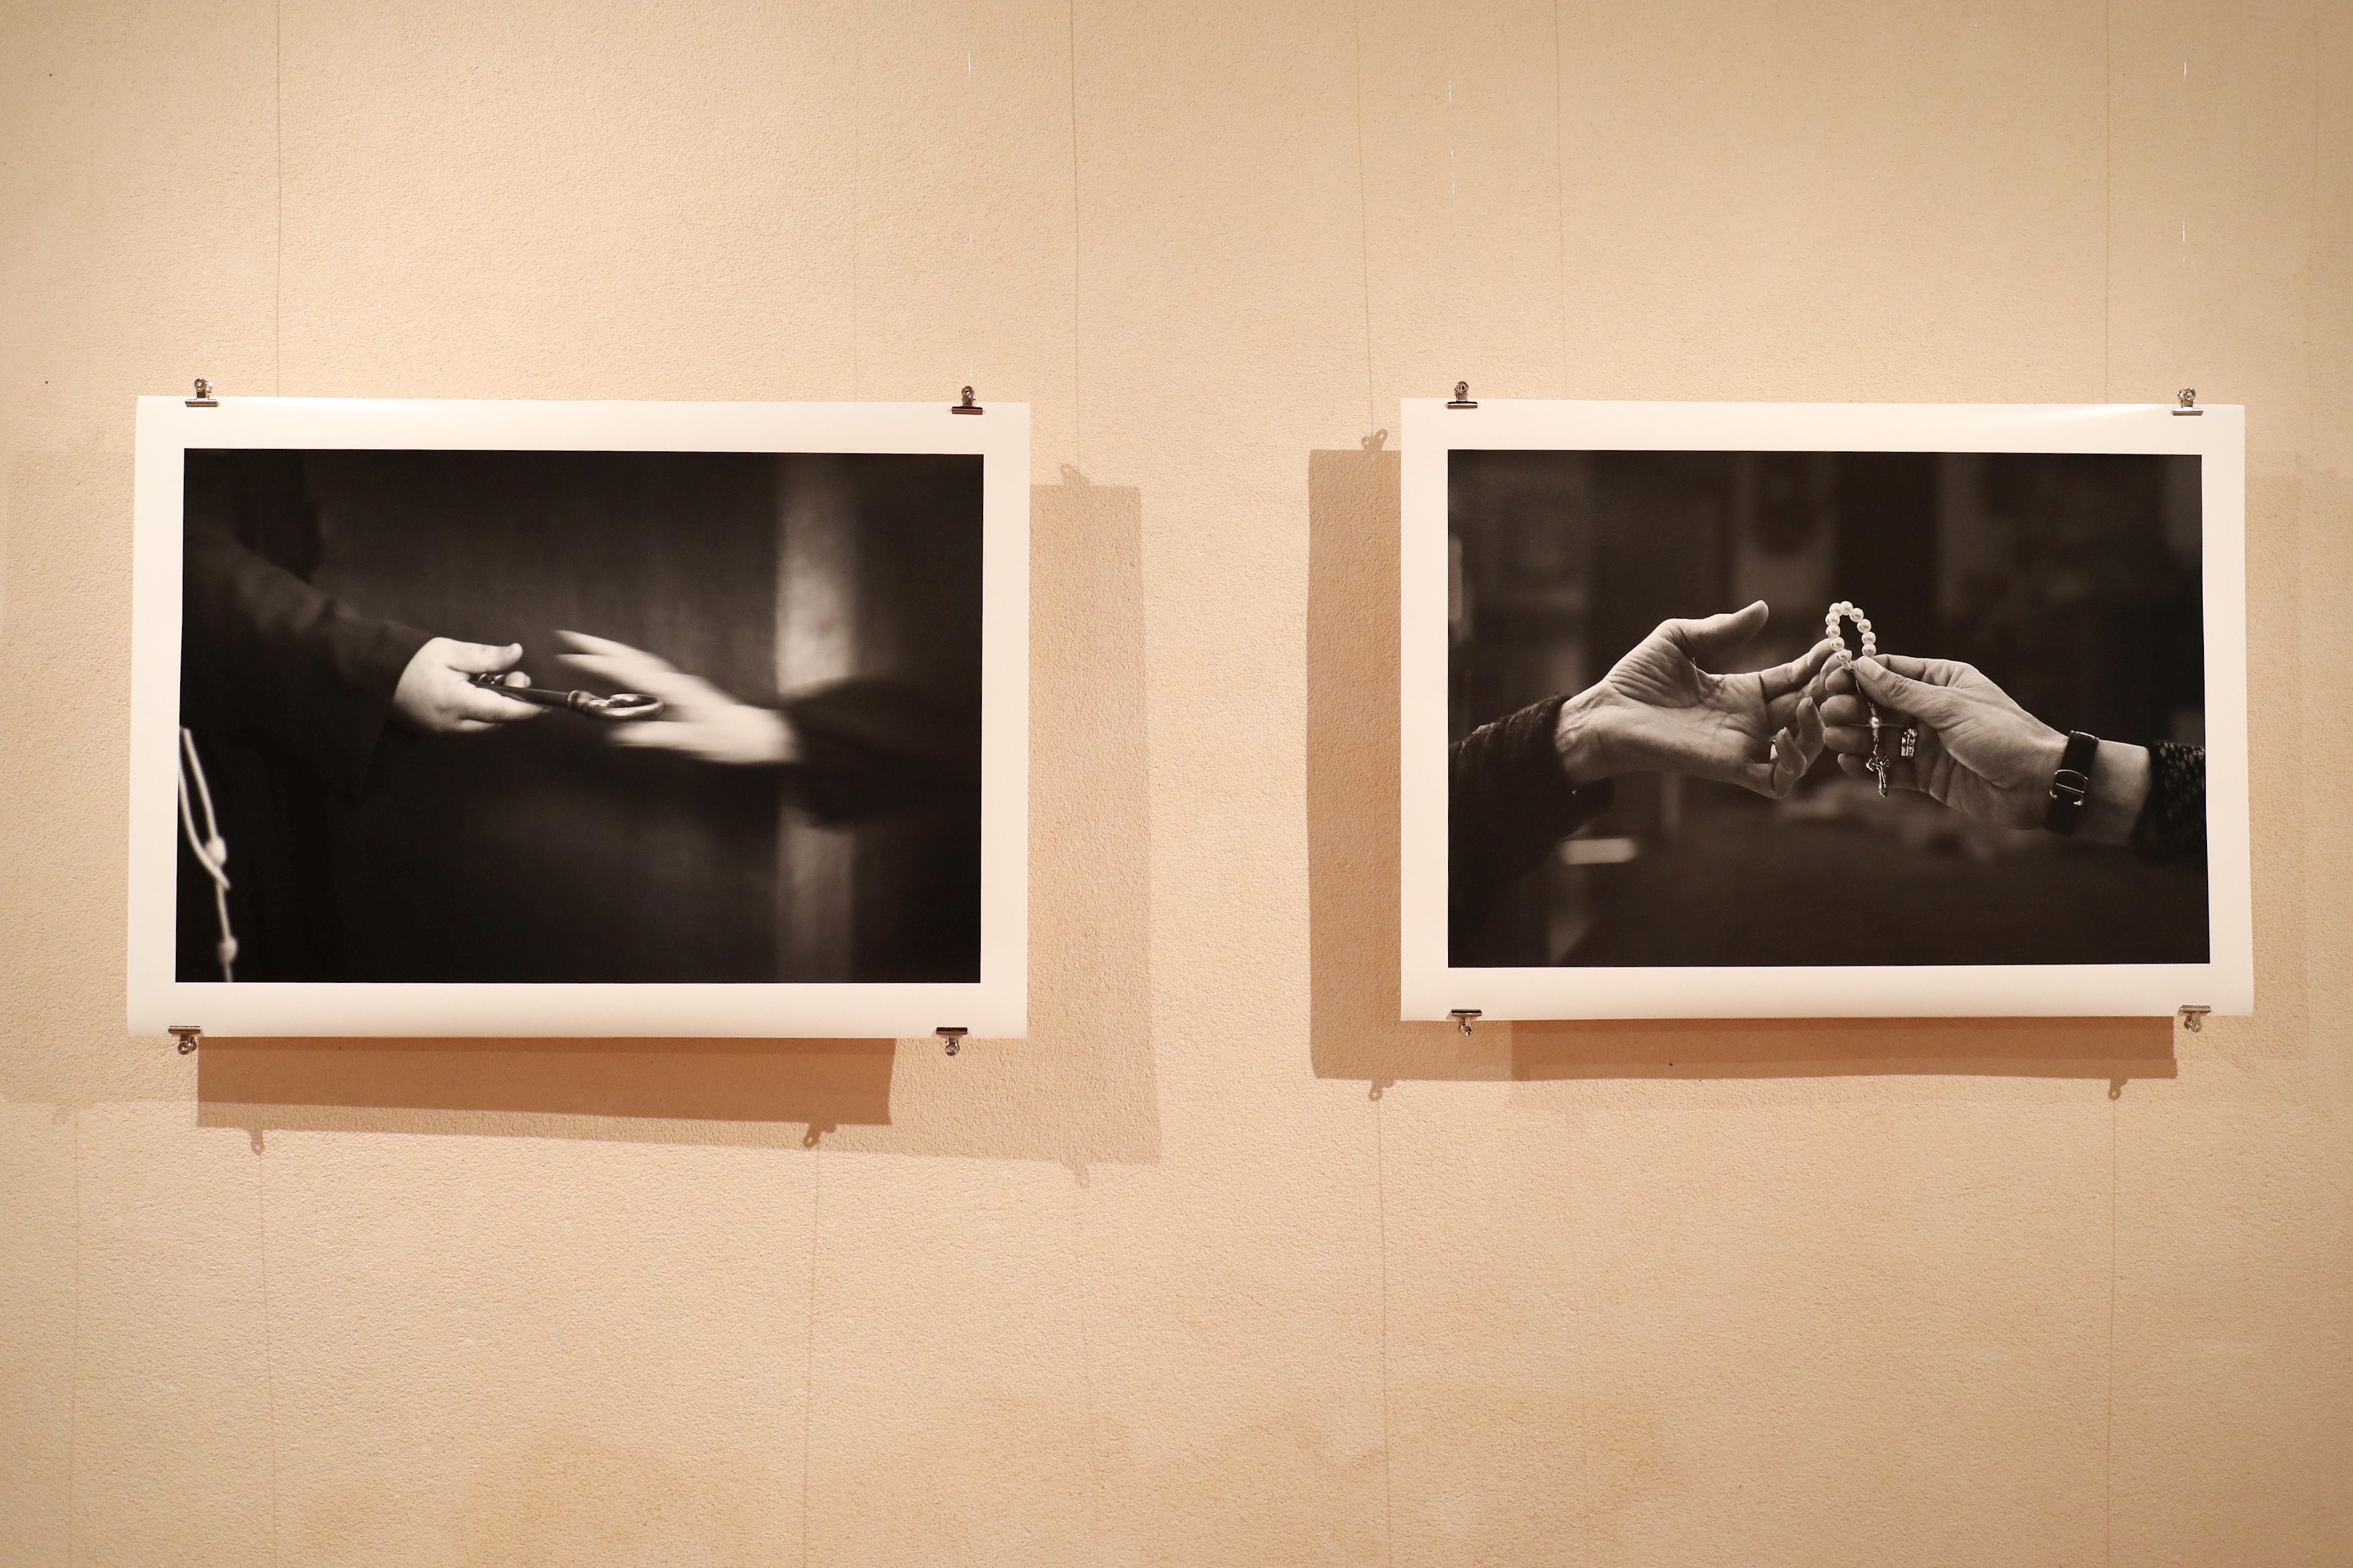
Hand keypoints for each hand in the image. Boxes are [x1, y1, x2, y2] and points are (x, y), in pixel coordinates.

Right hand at [391, 639, 542, 733]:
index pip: (501, 711)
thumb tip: (517, 654)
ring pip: (483, 725)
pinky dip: (481, 710)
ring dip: (498, 707)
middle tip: (517, 678)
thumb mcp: (449, 650)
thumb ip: (486, 656)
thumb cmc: (409, 658)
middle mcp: (449, 723)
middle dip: (513, 703)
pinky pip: (468, 724)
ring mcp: (441, 730)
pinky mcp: (435, 729)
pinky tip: (478, 690)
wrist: (371, 671)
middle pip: (495, 721)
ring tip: (497, 680)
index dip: (528, 709)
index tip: (547, 704)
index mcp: (454, 702)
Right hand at [556, 631, 795, 764]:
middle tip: (569, 635)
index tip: (573, 657)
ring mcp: (677, 683)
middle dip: (599, 645)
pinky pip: (647, 671)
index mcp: (673, 690)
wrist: (757, 735)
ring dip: (612, 651)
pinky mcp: (679, 689)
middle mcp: (674, 681)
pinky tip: (617, 668)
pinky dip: (627, 664)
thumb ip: (656, 736)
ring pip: (638, 660)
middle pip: (631, 657)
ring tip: (585, 646)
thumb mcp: (692, 742)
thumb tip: (619, 735)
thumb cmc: (728, 740)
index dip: (600, 664)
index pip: (629, 672)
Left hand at [1558, 602, 1833, 797]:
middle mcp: (1748, 720)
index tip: (1834, 648)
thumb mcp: (1678, 639)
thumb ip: (1720, 628)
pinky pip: (1777, 780)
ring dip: (1818, 728)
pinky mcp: (1729, 768)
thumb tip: (1763, 609)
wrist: (1604, 714)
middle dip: (1829, 694)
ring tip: (1810, 702)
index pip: (1794, 679)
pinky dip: (1793, 762)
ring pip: (1803, 750)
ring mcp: (1742, 746)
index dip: (1816, 665)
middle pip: (1808, 711)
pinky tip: (1787, 733)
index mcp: (1741, 691)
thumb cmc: (1635, 679)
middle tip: (1838, 674)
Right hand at [1820, 654, 2065, 827]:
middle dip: (1852, 709)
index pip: (1890, 672)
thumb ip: (1902, 692)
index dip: (1859, 676)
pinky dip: (1868, 766)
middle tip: (1830, 715)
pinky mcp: (1927, 775)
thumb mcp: (1950, 708)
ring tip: (1836, 740)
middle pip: (1879, 706)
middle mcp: (1932, 710)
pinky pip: (1889, 768)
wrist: (2039, 785)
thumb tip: (1861, 667)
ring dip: (1855, 738)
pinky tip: (1849, 763)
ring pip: (1880, 738)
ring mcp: (1928, 743)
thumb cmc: (2004, 735)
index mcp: (1942, 681)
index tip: (1832, 683)